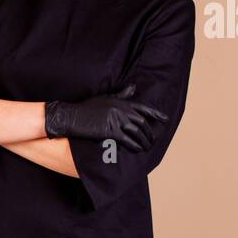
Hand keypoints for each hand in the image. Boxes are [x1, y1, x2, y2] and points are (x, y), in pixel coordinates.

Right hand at [44, 84, 167, 150]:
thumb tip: (133, 88)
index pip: (143, 108)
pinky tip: (137, 149)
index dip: (156, 115)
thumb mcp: (104, 98)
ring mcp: (116, 120)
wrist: (72, 116)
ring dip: (144, 141)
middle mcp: (121, 110)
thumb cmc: (86, 108)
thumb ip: (120, 95)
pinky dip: (134, 146)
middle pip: (142, 123)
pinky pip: (127, 140)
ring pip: (137, 132)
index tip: (165, 120)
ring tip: (147, 147)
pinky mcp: (110, 131)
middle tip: (152, 140)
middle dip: (149, 133)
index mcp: (121, 102)